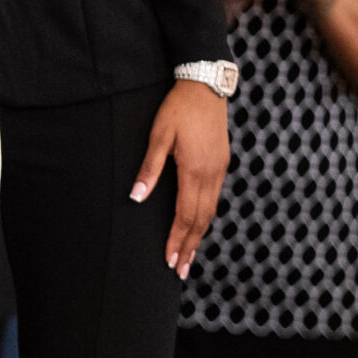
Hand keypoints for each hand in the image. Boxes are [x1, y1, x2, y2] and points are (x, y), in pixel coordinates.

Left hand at [132, 78, 227, 277]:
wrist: (206, 85)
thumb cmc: (178, 108)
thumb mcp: (158, 135)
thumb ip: (149, 168)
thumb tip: (136, 198)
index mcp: (194, 170)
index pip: (185, 215)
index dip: (176, 239)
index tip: (169, 260)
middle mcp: (211, 175)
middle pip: (201, 220)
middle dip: (189, 247)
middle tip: (179, 271)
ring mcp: (220, 170)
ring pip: (211, 211)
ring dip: (199, 236)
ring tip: (189, 257)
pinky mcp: (222, 164)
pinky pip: (215, 199)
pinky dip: (206, 218)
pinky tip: (199, 225)